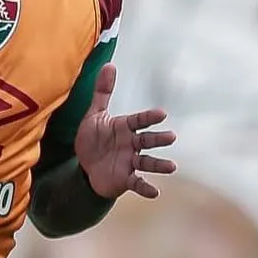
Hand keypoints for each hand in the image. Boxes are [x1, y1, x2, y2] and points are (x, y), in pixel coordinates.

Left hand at [74, 63, 177, 198]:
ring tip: (172, 167)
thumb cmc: (94, 139)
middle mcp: (131, 145)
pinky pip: (137, 183)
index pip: (138, 121)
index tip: (161, 114)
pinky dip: (146, 187)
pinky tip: (155, 192)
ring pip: (147, 162)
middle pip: (147, 141)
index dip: (149, 118)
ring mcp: (129, 162)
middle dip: (158, 139)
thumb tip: (109, 64)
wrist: (85, 166)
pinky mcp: (125, 179)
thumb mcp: (95, 115)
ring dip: (159, 165)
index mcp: (124, 128)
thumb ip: (103, 92)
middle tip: (171, 137)